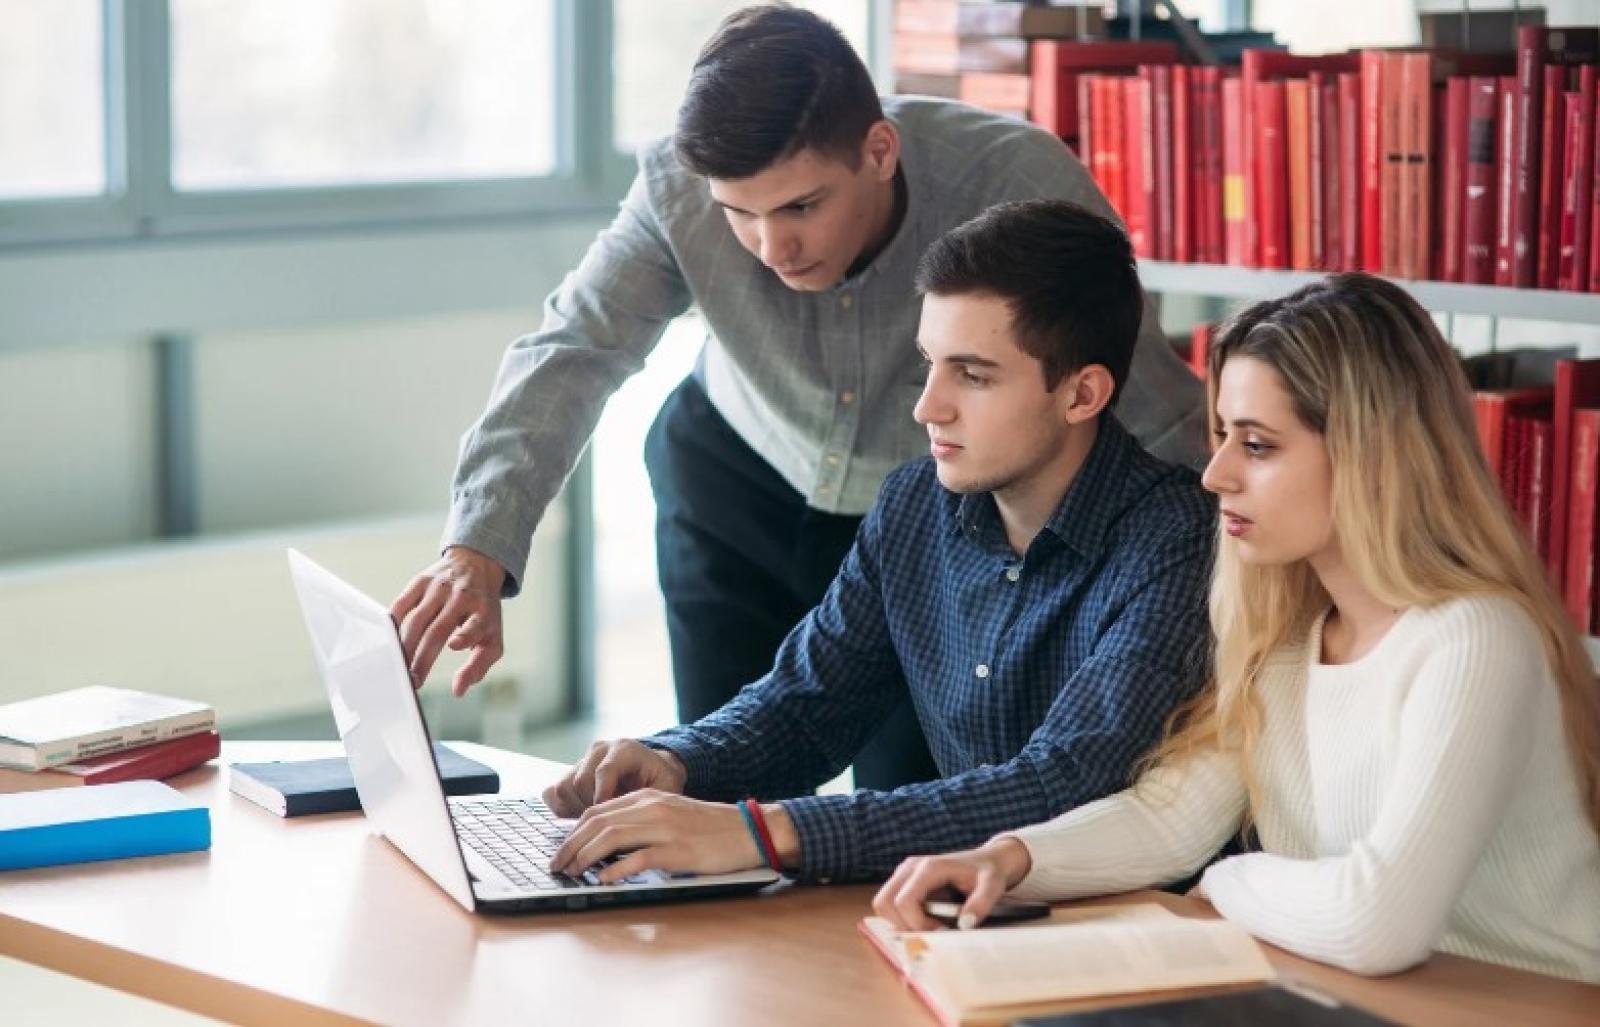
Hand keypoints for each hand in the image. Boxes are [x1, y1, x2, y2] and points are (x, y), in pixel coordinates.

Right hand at [390, 546, 506, 696]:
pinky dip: (393, 622)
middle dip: (423, 659)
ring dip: (406, 646)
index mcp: (483, 611)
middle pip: (437, 631)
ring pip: (416, 620)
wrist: (477, 565)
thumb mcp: (493, 636)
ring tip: (400, 667)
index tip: (453, 646)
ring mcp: (440, 587)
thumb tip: (458, 691)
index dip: (465, 635)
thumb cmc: (483, 611)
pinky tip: (389, 640)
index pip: (475, 625)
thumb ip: (479, 665)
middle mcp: (461, 597)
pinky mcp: (421, 581)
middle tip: (413, 681)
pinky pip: (402, 603)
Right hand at [542, 740, 687, 816]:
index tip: (610, 821)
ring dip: (576, 811)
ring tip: (596, 823)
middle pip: (580, 781)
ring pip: (564, 787)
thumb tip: (635, 828)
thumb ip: (652, 802)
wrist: (654, 768)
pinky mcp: (570, 772)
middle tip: (604, 828)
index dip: (603, 799)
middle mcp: (600, 750)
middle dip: (590, 809)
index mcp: (624, 749)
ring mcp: (582, 760)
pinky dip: (563, 809)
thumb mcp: (666, 788)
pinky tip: (582, 818)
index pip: (604, 771)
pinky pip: (553, 792)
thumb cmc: (662, 781)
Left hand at [548, 790, 763, 882]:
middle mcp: (653, 808)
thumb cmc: (709, 827)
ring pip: (612, 837)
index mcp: (648, 797)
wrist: (748, 830)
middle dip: (570, 845)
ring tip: (572, 872)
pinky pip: (638, 858)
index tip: (561, 850)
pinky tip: (603, 878)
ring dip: (585, 856)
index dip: (573, 831)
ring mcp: (665, 828)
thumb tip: (606, 841)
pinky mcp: (678, 850)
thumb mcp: (671, 813)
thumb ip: (641, 820)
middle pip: (598, 822)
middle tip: (557, 865)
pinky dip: (616, 869)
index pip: (598, 810)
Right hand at [872, 837, 1032, 931]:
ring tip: (931, 926)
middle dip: (903, 926)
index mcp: (928, 867)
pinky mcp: (904, 882)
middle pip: (884, 903)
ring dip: (902, 923)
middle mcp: (909, 868)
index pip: (904, 902)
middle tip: (931, 933)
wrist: (987, 861)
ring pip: (883, 905)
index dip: (918, 925)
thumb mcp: (992, 886)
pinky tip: (927, 921)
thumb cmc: (988, 872)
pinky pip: (891, 906)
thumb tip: (964, 925)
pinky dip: (903, 919)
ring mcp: (904, 874)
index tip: (941, 933)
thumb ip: (981, 903)